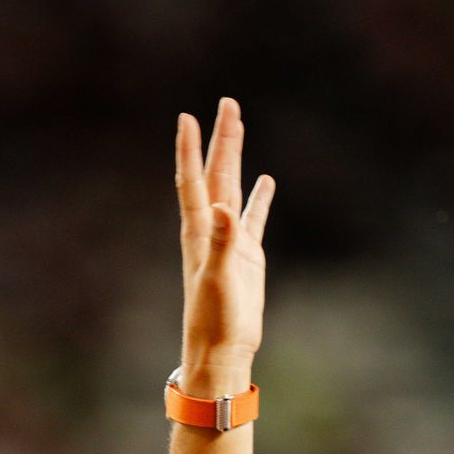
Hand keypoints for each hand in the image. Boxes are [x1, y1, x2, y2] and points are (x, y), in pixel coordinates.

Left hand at [175, 98, 274, 397]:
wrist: (222, 350)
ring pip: (233, 188)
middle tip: (227, 102)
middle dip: (221, 139)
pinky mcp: (247, 256)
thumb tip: (222, 207)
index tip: (188, 117)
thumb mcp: (218, 279)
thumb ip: (221, 242)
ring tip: (239, 126)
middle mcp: (212, 231)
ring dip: (235, 158)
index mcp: (199, 233)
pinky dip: (259, 198)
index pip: (192, 182)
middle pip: (215, 175)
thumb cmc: (214, 321)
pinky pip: (253, 217)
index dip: (190, 150)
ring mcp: (230, 242)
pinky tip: (265, 180)